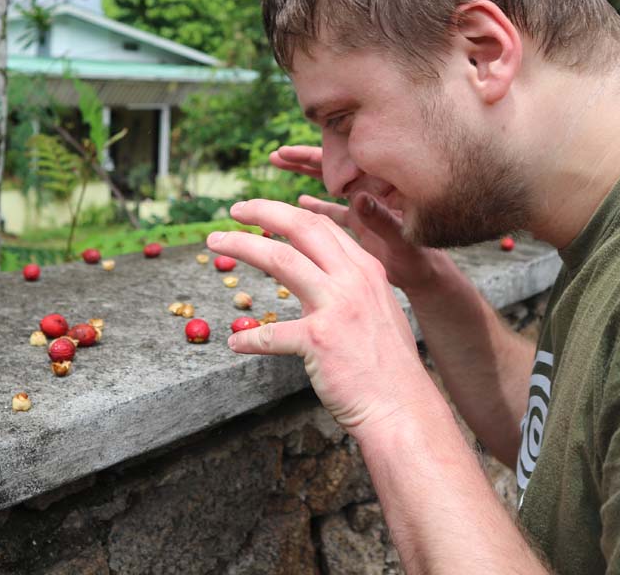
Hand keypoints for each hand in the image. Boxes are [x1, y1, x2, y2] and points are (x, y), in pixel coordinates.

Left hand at [207, 199, 440, 434]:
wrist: (402, 408)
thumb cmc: (386, 366)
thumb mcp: (377, 310)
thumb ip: (350, 287)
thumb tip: (319, 277)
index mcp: (366, 269)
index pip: (321, 226)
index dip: (287, 213)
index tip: (261, 213)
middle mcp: (353, 280)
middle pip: (301, 227)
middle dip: (262, 212)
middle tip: (235, 210)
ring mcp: (336, 307)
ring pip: (280, 260)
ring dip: (241, 246)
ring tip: (216, 244)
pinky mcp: (318, 340)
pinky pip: (269, 333)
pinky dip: (248, 338)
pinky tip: (236, 342)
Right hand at [269, 146, 448, 292]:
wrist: (424, 276)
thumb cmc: (420, 258)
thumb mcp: (402, 239)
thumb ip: (382, 219)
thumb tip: (360, 197)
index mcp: (379, 187)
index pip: (345, 161)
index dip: (317, 154)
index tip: (292, 151)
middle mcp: (369, 190)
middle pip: (333, 166)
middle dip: (304, 158)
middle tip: (278, 154)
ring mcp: (363, 204)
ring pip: (330, 183)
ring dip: (305, 174)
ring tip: (279, 163)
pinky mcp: (359, 221)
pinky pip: (334, 208)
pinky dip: (316, 204)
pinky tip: (299, 200)